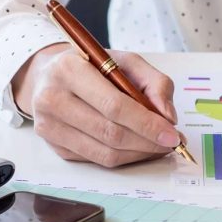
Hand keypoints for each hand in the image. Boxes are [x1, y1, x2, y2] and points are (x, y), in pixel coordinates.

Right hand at [11, 44, 180, 166]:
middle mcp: (52, 99)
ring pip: (105, 153)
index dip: (147, 124)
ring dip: (139, 154)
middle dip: (148, 142)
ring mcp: (49, 126)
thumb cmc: (93, 67)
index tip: (173, 134)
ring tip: (159, 146)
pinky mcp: (54, 146)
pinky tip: (139, 148)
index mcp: (69, 69)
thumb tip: (169, 117)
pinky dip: (125, 158)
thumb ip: (155, 83)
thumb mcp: (126, 61)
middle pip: (111, 133)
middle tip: (171, 142)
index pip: (114, 106)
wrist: (52, 75)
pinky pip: (97, 160)